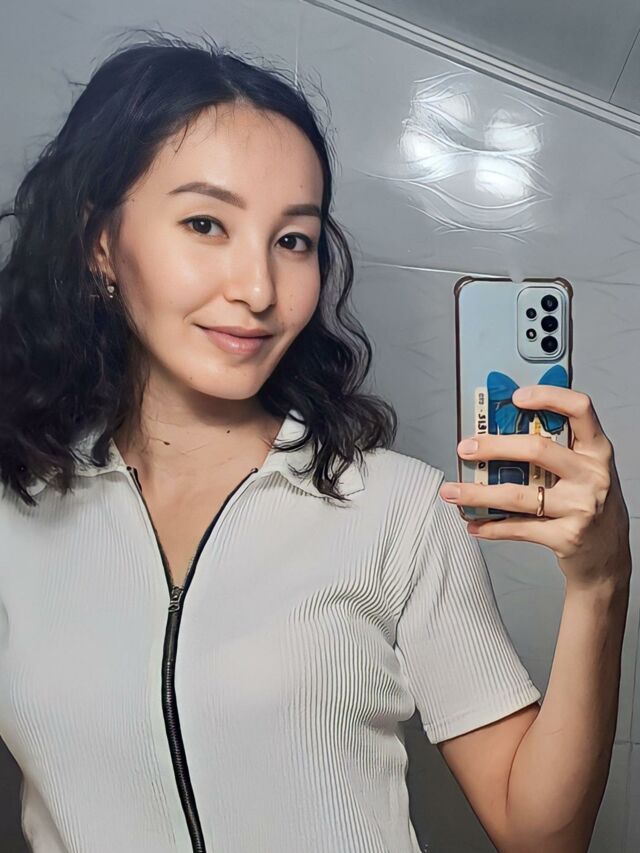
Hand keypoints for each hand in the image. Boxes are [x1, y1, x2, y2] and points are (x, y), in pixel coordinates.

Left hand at [439, 386, 631, 591]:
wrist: (608, 555)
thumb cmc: (588, 503)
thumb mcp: (584, 469)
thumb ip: (555, 450)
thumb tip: (498, 431)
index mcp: (597, 450)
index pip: (580, 409)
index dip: (548, 397)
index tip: (515, 397)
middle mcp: (592, 475)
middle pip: (537, 449)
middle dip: (493, 447)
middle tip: (465, 448)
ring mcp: (581, 507)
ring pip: (519, 495)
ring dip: (478, 493)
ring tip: (452, 492)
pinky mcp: (568, 536)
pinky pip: (520, 528)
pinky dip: (491, 526)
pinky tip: (475, 523)